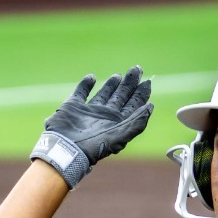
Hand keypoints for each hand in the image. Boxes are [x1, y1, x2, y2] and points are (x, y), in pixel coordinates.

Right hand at [30, 67, 153, 188]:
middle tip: (137, 69)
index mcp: (117, 122)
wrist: (67, 149)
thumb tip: (150, 106)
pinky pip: (81, 92)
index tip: (148, 81)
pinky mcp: (73, 106)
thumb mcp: (121, 136)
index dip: (141, 94)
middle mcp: (105, 116)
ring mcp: (89, 111)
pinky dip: (85, 84)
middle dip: (130, 83)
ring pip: (103, 94)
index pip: (133, 105)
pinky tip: (91, 77)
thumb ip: (137, 122)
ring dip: (111, 84)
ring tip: (119, 76)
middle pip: (121, 96)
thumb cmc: (95, 146)